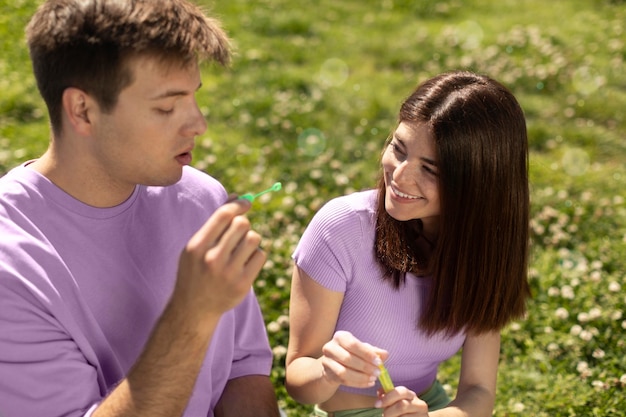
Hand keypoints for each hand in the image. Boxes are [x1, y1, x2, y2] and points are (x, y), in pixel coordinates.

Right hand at [173, 198, 265, 320]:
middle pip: (242, 224)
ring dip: (251, 239)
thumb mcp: (196, 246)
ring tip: (241, 249)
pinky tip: (245, 263)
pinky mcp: (243, 284)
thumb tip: (237, 196)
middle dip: (243, 224)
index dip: (239, 204)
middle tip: (238, 233)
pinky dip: (256, 255)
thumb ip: (215, 222)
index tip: (247, 202)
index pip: (224, 215)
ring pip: (254, 238)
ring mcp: (228, 273)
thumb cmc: (196, 269)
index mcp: (197, 246)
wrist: (193, 308)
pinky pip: (261, 255)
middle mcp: (212, 259)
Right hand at [320, 330, 387, 388]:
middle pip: (347, 358)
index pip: (353, 344)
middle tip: (378, 372)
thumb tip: (385, 354)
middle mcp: (330, 347)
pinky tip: (368, 383)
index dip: (366, 354)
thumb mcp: (362, 348)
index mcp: (340, 337)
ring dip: (361, 377)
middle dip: (365, 367)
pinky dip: (358, 383)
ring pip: (343, 372)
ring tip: (373, 378)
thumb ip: (374, 351)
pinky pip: (343, 381)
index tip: (379, 362)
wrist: (333, 363)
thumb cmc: (351, 352)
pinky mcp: (328, 374)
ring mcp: (327, 361)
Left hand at [375, 386, 428, 416]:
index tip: (377, 404)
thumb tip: (380, 392)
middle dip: (389, 411)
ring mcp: (422, 415)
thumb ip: (388, 397)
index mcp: (411, 395)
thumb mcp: (395, 403)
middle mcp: (419, 404)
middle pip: (402, 405)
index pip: (401, 391)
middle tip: (384, 415)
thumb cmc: (402, 412)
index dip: (388, 397)